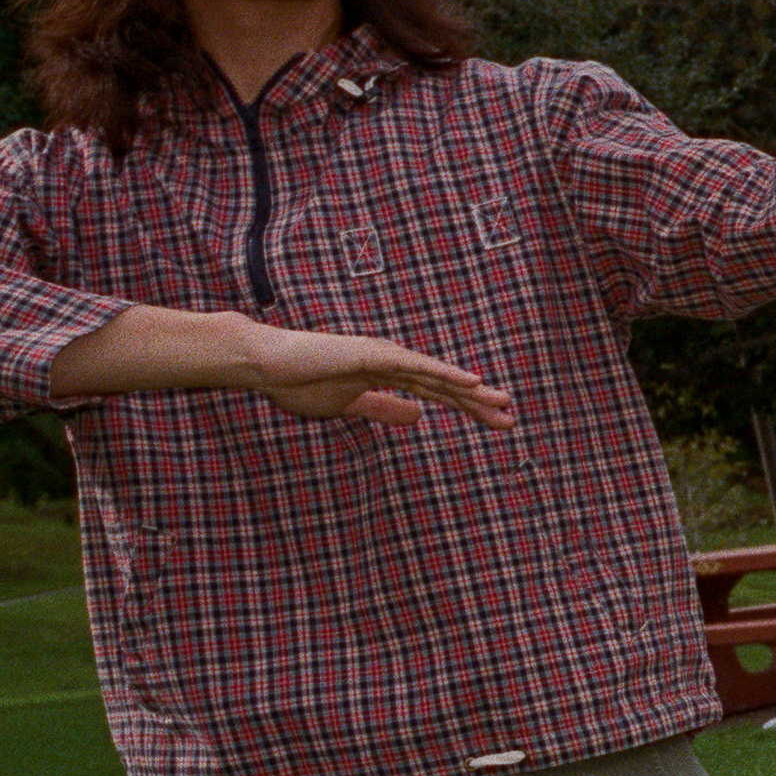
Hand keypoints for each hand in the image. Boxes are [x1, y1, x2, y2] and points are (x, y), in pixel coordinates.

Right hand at [47, 307, 514, 428]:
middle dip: (479, 402)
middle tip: (513, 418)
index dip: (468, 408)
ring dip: (470, 390)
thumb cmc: (298, 381)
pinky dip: (442, 372)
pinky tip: (469, 380)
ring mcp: (383, 355)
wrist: (263, 364)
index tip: (497, 423)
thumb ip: (384, 408)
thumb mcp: (350, 405)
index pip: (437, 394)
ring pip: (436, 375)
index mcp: (388, 375)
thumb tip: (418, 417)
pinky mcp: (370, 353)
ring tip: (502, 402)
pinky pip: (413, 365)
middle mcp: (393, 362)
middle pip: (445, 385)